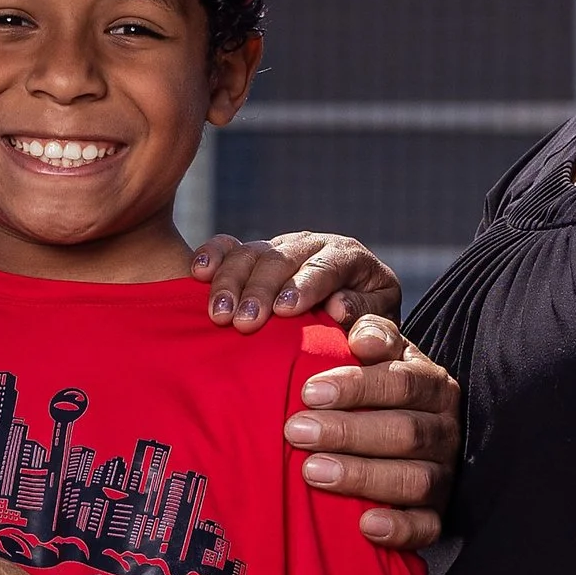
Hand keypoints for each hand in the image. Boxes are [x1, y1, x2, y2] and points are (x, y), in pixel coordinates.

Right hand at [188, 229, 402, 329]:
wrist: (344, 321)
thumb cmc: (362, 328)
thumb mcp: (378, 325)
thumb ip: (369, 320)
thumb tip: (339, 309)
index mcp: (348, 257)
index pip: (327, 265)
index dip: (305, 285)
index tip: (285, 310)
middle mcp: (311, 245)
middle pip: (282, 258)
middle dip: (261, 289)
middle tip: (246, 323)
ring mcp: (278, 249)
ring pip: (250, 253)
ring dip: (231, 283)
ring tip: (219, 316)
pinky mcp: (252, 256)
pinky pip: (228, 247)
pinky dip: (211, 256)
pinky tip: (197, 274)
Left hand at [283, 319, 463, 549]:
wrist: (383, 448)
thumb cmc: (362, 398)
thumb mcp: (366, 362)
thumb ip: (362, 338)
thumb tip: (345, 316)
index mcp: (430, 383)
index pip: (402, 380)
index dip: (358, 385)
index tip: (308, 389)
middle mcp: (443, 427)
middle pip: (405, 430)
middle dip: (347, 430)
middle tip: (294, 431)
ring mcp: (443, 473)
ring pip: (415, 478)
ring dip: (362, 475)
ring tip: (311, 472)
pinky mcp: (436, 515)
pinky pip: (427, 526)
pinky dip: (398, 527)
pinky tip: (364, 525)